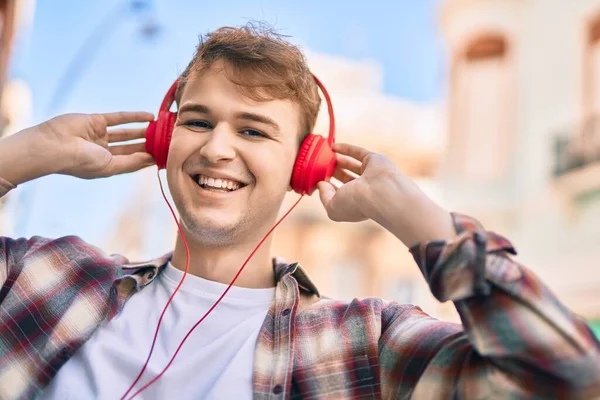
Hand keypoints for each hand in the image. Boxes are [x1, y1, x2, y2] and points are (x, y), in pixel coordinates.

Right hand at [36, 112, 155, 178]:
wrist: (53, 146)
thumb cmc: (80, 162)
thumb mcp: (110, 166)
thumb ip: (131, 162)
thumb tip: (152, 159)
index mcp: (106, 166)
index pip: (132, 162)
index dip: (147, 159)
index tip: (165, 156)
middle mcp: (103, 152)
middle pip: (131, 147)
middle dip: (148, 145)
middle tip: (166, 141)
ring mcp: (99, 136)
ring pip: (127, 133)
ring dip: (144, 131)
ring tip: (161, 129)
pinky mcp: (96, 121)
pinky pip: (119, 117)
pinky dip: (134, 116)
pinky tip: (150, 116)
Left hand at [317, 143, 454, 246]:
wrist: (380, 192)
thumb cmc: (356, 203)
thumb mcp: (332, 206)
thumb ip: (324, 195)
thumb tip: (321, 184)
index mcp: (355, 203)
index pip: (339, 195)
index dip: (328, 188)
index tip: (316, 181)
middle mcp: (364, 190)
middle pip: (345, 179)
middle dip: (332, 172)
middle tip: (318, 165)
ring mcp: (370, 174)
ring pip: (351, 165)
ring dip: (338, 160)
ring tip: (323, 155)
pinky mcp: (374, 160)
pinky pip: (358, 152)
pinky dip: (346, 148)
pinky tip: (333, 146)